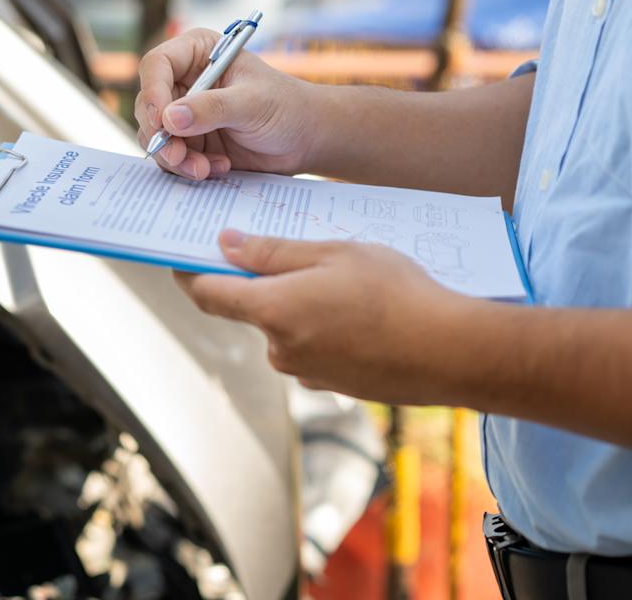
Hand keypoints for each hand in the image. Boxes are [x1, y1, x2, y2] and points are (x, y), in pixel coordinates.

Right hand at [134, 28, 321, 179]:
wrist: (305, 138)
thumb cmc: (286, 107)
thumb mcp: (252, 103)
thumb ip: (212, 108)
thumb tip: (170, 118)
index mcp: (198, 53)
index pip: (156, 65)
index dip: (152, 93)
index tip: (162, 122)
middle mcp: (185, 81)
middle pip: (149, 106)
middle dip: (161, 136)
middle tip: (179, 157)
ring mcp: (186, 114)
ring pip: (157, 137)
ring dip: (176, 158)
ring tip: (205, 169)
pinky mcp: (191, 142)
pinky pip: (173, 158)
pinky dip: (189, 168)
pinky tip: (219, 167)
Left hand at [176, 229, 483, 404]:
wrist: (451, 352)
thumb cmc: (396, 292)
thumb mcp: (333, 253)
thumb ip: (273, 252)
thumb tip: (225, 245)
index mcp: (273, 311)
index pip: (207, 295)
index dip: (188, 273)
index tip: (181, 254)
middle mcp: (280, 348)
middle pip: (252, 309)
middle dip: (266, 281)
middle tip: (301, 252)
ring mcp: (306, 372)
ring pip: (286, 328)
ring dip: (302, 304)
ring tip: (347, 281)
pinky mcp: (333, 385)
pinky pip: (313, 348)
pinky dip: (325, 328)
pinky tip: (362, 312)